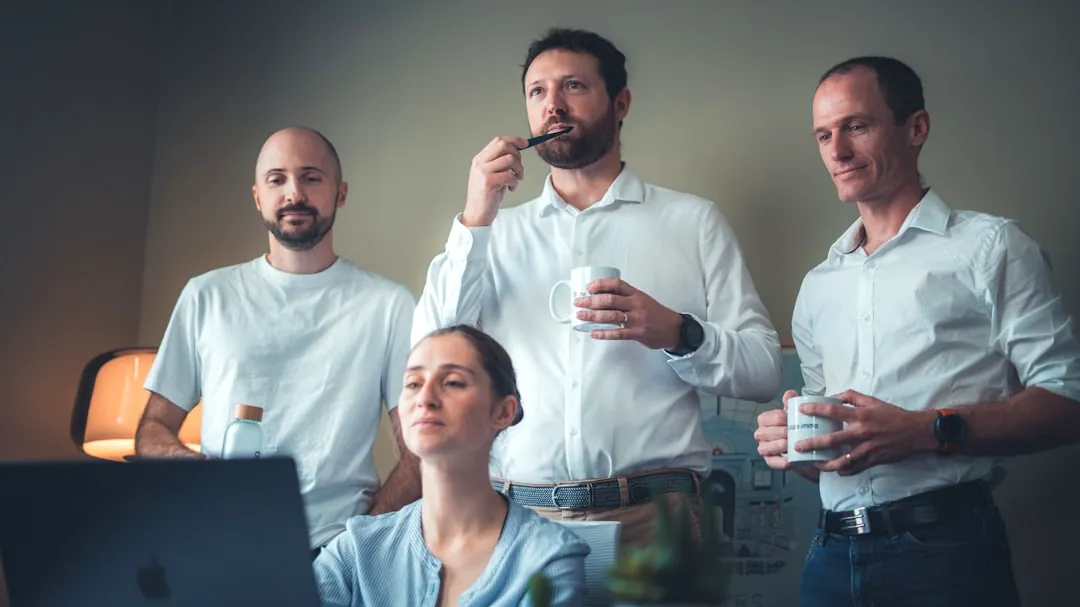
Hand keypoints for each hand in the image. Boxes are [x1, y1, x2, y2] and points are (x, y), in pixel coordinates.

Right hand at [462, 136, 528, 226]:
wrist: (476, 215)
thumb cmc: (486, 197)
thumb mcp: (492, 176)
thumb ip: (500, 163)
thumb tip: (518, 152)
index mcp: (480, 159)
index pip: (498, 141)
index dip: (514, 140)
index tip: (525, 143)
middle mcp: (480, 163)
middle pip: (504, 145)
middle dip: (517, 155)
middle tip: (518, 168)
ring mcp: (483, 172)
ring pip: (510, 159)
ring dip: (519, 170)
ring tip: (516, 180)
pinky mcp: (488, 182)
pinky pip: (510, 175)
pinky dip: (515, 182)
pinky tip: (511, 188)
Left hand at [574, 278, 682, 348]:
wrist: (673, 329)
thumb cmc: (656, 314)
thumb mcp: (642, 300)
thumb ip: (625, 298)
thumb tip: (600, 298)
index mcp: (636, 294)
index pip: (616, 284)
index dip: (600, 284)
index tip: (588, 287)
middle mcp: (636, 304)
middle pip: (609, 299)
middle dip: (590, 300)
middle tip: (578, 302)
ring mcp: (637, 319)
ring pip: (610, 315)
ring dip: (593, 316)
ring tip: (580, 316)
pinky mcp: (637, 333)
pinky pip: (617, 333)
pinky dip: (603, 333)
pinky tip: (593, 333)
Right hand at [754, 390, 796, 469]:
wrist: (811, 448)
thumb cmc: (799, 428)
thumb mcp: (796, 414)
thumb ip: (792, 403)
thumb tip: (789, 394)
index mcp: (765, 421)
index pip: (767, 418)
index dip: (779, 418)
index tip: (791, 419)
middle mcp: (761, 435)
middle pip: (765, 433)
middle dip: (780, 432)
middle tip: (794, 432)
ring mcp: (765, 448)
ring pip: (765, 447)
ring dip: (778, 446)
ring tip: (791, 444)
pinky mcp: (771, 461)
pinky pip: (772, 462)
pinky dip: (781, 462)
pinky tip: (790, 460)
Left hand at [794, 389, 936, 475]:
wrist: (915, 432)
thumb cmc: (892, 415)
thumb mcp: (872, 401)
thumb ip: (852, 397)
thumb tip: (833, 397)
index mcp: (861, 416)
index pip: (833, 411)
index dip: (816, 409)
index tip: (802, 410)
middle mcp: (862, 433)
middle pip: (832, 440)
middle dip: (812, 444)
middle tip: (798, 446)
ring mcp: (867, 449)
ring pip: (842, 460)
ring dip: (825, 464)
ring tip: (814, 463)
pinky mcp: (873, 461)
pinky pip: (854, 469)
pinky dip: (843, 471)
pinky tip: (834, 470)